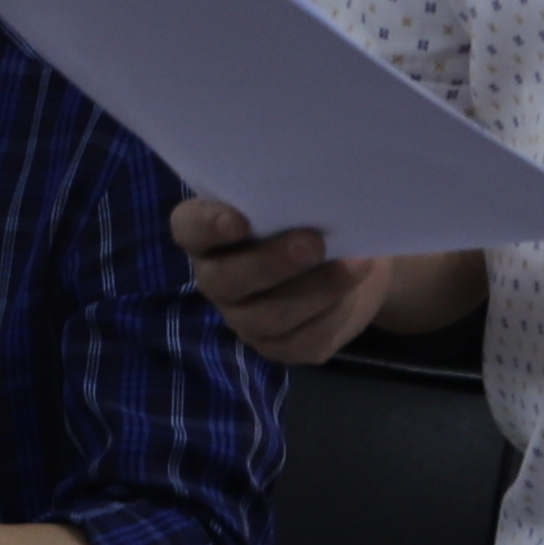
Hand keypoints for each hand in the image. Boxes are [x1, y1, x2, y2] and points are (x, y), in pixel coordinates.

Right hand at [169, 195, 395, 364]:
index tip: (239, 219)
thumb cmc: (313, 215)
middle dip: (271, 263)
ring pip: (267, 316)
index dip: (207, 226)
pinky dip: (332, 315)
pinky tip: (354, 293)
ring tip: (355, 265)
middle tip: (314, 243)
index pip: (189, 229)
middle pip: (225, 280)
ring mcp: (243, 318)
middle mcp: (216, 279)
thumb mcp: (301, 199)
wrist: (350, 261)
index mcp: (207, 235)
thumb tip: (314, 197)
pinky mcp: (279, 347)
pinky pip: (301, 340)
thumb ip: (292, 198)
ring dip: (315, 290)